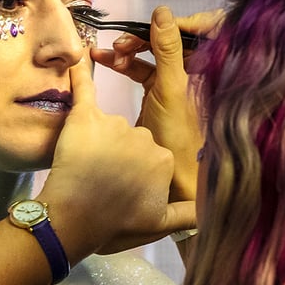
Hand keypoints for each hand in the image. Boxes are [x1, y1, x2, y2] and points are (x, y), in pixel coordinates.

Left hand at [41, 56, 195, 257]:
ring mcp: (117, 125)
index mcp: (164, 159)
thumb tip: (208, 215)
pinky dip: (81, 75)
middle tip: (102, 181)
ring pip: (111, 127)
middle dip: (121, 156)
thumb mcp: (159, 225)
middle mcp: (146, 137)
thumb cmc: (115, 224)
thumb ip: (187, 215)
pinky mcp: (86, 117)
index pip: (153, 156)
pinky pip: (84, 89)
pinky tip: (80, 59)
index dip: (138, 173)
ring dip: (100, 142)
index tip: (123, 189)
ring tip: (85, 170)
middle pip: (134, 139)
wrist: (76, 219)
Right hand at [91, 6, 221, 203]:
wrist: (173, 177)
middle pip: (171, 36)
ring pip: (152, 51)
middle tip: (122, 44)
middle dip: (144, 36)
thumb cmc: (178, 137)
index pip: (202, 27)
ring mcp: (176, 80)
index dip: (177, 22)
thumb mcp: (170, 87)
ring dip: (130, 48)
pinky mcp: (157, 91)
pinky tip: (104, 59)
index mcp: (209, 66)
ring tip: (110, 54)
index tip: (153, 24)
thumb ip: (167, 48)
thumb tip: (162, 11)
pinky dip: (124, 62)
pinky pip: (141, 67)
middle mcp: (196, 70)